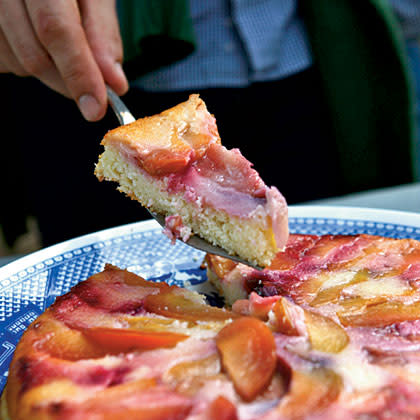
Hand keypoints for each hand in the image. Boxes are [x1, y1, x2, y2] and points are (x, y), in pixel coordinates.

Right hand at [0, 0, 127, 120]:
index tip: (96, 108)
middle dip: (69, 81)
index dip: (78, 73)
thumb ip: (103, 35)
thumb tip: (114, 83)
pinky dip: (26, 65)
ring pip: (17, 64)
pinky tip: (36, 44)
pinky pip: (2, 62)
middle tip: (91, 86)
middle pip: (34, 56)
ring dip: (48, 73)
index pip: (55, 29)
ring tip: (60, 49)